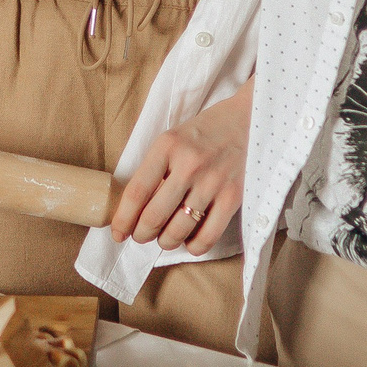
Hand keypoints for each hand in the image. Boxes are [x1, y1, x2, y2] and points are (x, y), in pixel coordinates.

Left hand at [112, 82, 250, 254]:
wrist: (248, 120)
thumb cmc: (204, 132)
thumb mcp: (172, 138)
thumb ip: (154, 168)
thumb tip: (133, 207)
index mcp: (168, 146)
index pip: (136, 192)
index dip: (122, 219)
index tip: (118, 232)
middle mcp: (189, 164)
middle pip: (154, 216)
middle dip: (141, 234)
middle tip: (140, 236)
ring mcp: (213, 182)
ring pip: (179, 230)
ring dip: (165, 241)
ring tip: (164, 238)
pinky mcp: (233, 197)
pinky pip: (207, 236)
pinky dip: (193, 246)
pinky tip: (189, 240)